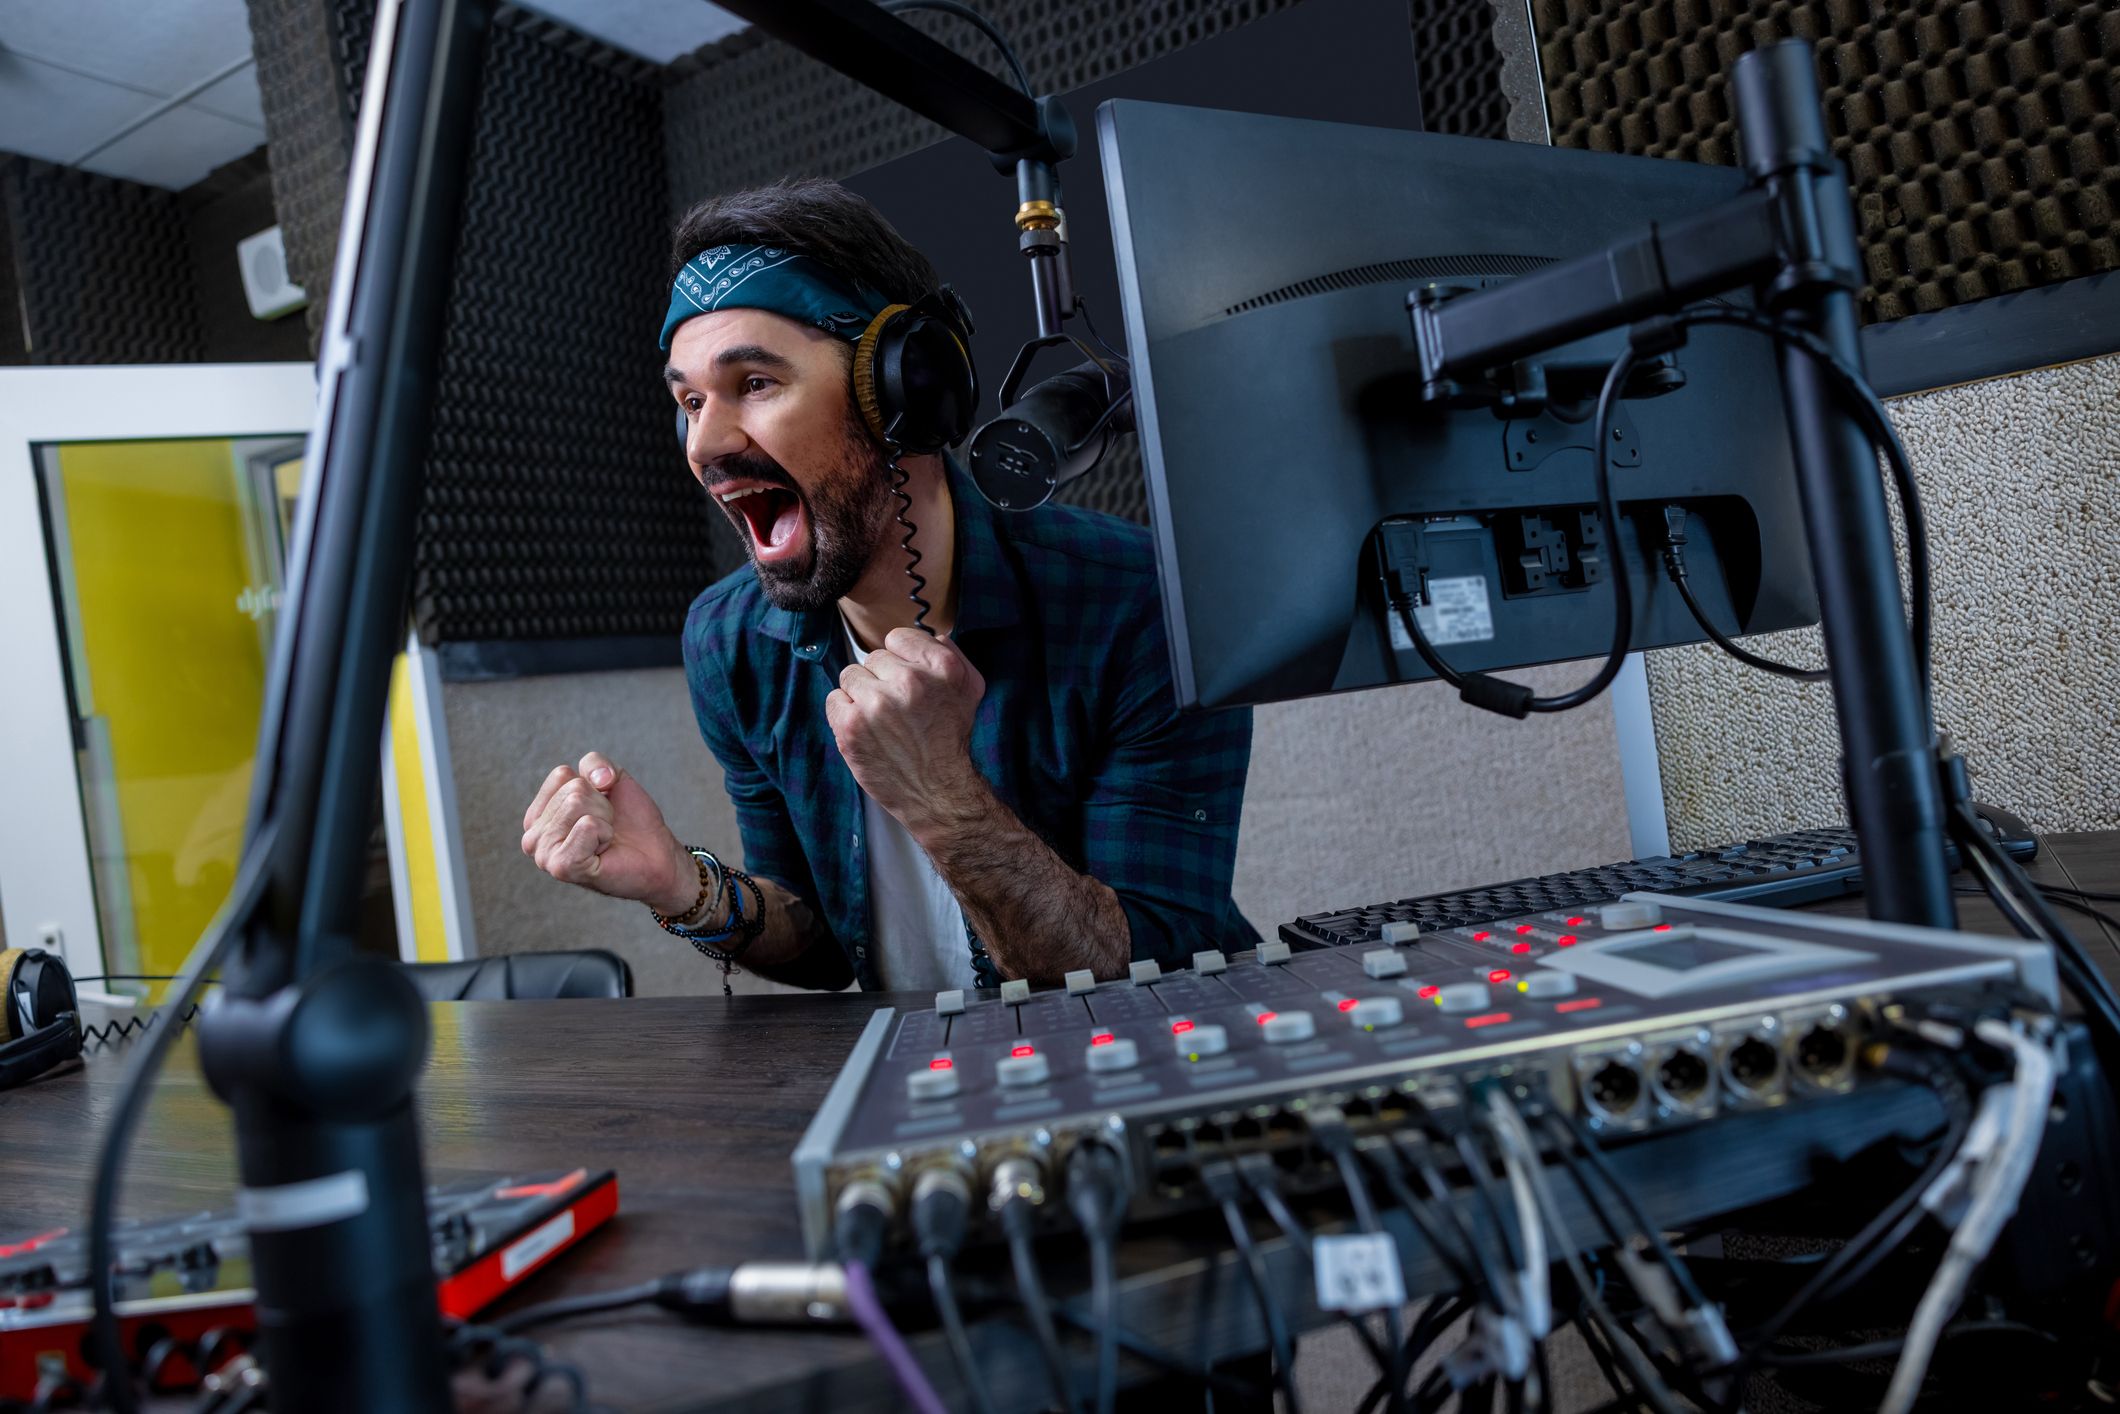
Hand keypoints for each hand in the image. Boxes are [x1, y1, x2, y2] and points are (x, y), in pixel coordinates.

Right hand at [520, 752, 694, 912]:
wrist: (656, 855)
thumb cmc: (630, 823)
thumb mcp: (611, 779)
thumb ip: (594, 763)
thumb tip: (598, 779)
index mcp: (537, 816)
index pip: (560, 775)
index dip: (592, 787)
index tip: (599, 811)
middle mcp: (533, 837)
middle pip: (572, 790)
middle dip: (600, 805)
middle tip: (606, 828)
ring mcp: (544, 855)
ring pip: (576, 803)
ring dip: (604, 819)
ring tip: (605, 839)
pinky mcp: (562, 867)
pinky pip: (587, 824)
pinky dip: (605, 833)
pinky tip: (603, 851)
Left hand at [826, 629, 988, 835]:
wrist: (937, 792)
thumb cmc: (950, 741)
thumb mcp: (969, 691)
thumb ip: (953, 655)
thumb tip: (930, 635)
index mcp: (942, 667)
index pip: (898, 637)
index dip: (899, 659)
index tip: (905, 679)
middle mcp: (910, 681)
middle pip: (872, 658)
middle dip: (881, 680)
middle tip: (896, 709)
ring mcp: (877, 703)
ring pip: (850, 676)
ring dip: (861, 696)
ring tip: (880, 721)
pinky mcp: (851, 725)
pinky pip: (834, 699)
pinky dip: (843, 714)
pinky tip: (864, 730)